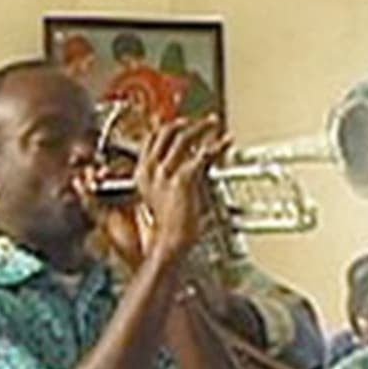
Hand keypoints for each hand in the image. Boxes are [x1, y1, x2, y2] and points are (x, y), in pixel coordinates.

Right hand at [135, 114, 230, 268]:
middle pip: (166, 133)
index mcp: (142, 175)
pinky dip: (217, 145)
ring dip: (201, 127)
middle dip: (185, 123)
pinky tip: (225, 142)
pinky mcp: (183, 178)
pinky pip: (202, 154)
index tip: (181, 122)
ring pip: (183, 137)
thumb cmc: (167, 231)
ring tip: (214, 125)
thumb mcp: (161, 199)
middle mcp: (150, 170)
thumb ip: (169, 179)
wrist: (168, 245)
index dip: (166, 127)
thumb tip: (186, 164)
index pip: (151, 139)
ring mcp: (165, 173)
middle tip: (201, 123)